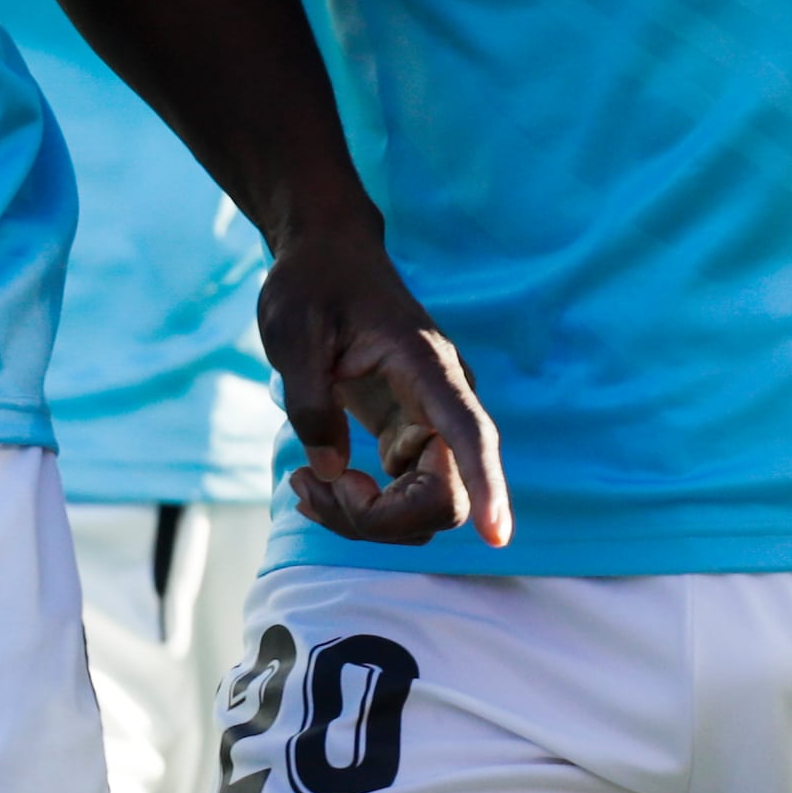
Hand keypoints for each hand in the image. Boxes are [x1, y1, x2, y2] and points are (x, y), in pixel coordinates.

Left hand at [262, 222, 511, 548]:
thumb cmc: (312, 285)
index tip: (498, 537)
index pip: (470, 433)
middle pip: (445, 494)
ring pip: (425, 506)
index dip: (488, 487)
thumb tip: (334, 472)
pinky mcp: (409, 437)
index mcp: (426, 366)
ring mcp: (430, 423)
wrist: (326, 255)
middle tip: (306, 488)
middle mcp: (443, 399)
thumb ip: (311, 404)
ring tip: (303, 485)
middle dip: (379, 518)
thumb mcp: (293, 335)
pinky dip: (362, 508)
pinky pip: (403, 496)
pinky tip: (317, 486)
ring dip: (365, 519)